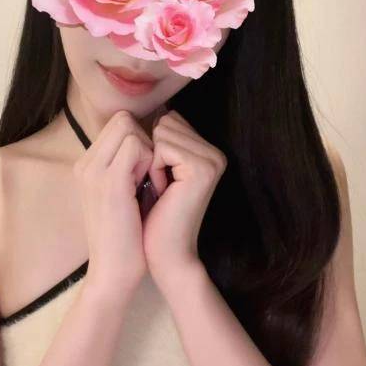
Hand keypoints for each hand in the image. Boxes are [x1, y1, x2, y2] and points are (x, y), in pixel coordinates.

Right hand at [73, 110, 153, 303]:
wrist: (114, 272)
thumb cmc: (126, 238)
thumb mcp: (122, 195)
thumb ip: (127, 167)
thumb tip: (151, 141)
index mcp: (87, 167)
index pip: (118, 124)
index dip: (140, 139)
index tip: (148, 170)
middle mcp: (85, 164)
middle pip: (122, 119)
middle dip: (146, 139)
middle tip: (152, 174)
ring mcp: (94, 170)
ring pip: (129, 126)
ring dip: (149, 150)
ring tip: (150, 182)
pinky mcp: (110, 181)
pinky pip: (138, 145)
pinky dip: (152, 161)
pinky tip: (153, 187)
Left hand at [142, 110, 226, 293]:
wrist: (164, 253)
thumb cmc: (153, 216)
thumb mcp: (156, 170)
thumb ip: (160, 141)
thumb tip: (153, 111)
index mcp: (206, 151)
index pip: (169, 120)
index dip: (151, 147)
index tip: (158, 178)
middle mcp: (215, 152)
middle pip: (166, 121)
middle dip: (151, 151)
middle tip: (159, 185)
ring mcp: (213, 159)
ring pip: (163, 131)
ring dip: (151, 160)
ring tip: (161, 189)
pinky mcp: (203, 169)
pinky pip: (163, 146)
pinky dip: (154, 168)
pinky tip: (163, 192)